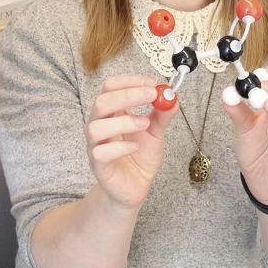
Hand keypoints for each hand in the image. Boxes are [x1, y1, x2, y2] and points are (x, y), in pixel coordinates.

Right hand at [85, 75, 179, 209]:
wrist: (136, 186)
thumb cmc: (141, 156)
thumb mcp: (156, 132)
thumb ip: (162, 114)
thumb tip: (172, 96)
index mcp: (112, 112)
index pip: (111, 87)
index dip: (131, 81)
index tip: (152, 83)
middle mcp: (100, 125)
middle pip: (102, 101)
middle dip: (128, 95)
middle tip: (151, 96)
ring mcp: (96, 145)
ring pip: (95, 126)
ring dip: (124, 121)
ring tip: (145, 124)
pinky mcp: (97, 164)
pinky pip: (100, 152)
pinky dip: (120, 147)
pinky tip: (136, 147)